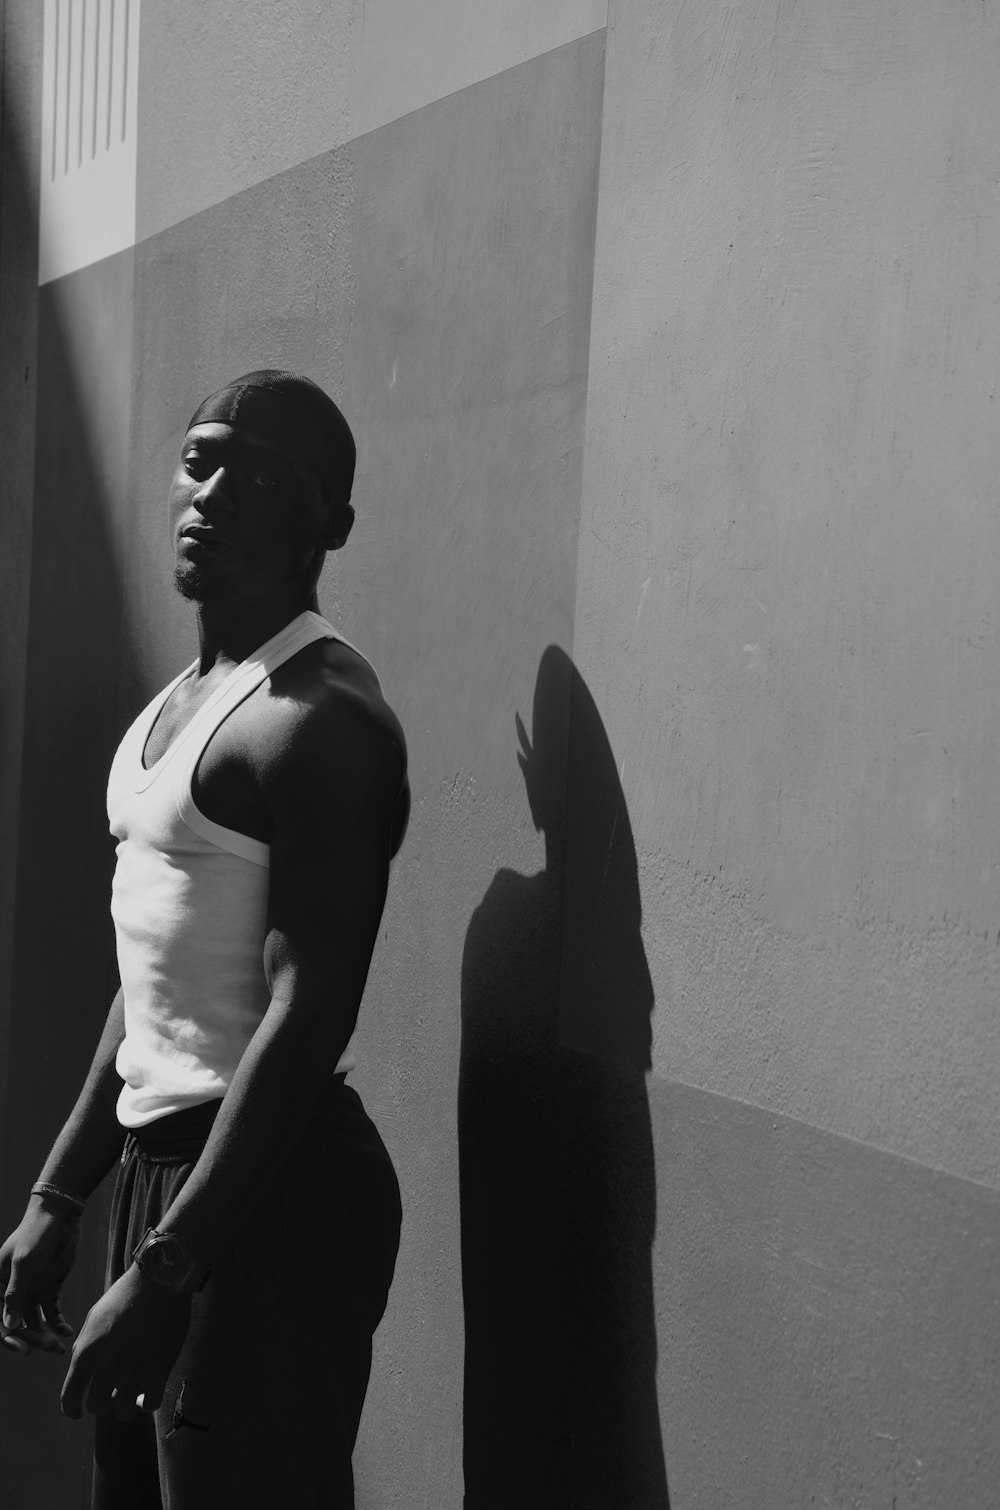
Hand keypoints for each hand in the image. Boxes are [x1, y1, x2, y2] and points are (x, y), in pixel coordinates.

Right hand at [1, 1200, 79, 1357]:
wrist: (60, 1214)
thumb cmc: (36, 1233)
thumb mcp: (24, 1261)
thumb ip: (16, 1293)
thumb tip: (9, 1326)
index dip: (9, 1337)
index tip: (25, 1350)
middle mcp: (12, 1293)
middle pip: (17, 1325)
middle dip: (31, 1339)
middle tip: (50, 1347)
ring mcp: (31, 1292)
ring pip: (34, 1324)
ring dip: (44, 1337)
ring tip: (59, 1347)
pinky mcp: (49, 1289)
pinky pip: (51, 1313)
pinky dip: (57, 1324)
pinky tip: (65, 1331)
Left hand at [61, 1264, 191, 1420]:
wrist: (159, 1279)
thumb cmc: (126, 1295)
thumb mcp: (95, 1317)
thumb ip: (84, 1347)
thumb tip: (81, 1373)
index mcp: (87, 1350)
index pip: (70, 1397)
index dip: (72, 1410)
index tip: (78, 1413)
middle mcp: (108, 1363)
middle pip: (97, 1407)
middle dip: (102, 1403)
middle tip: (111, 1394)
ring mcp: (134, 1367)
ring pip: (123, 1411)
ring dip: (125, 1405)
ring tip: (131, 1394)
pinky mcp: (160, 1368)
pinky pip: (150, 1404)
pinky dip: (147, 1402)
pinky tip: (149, 1391)